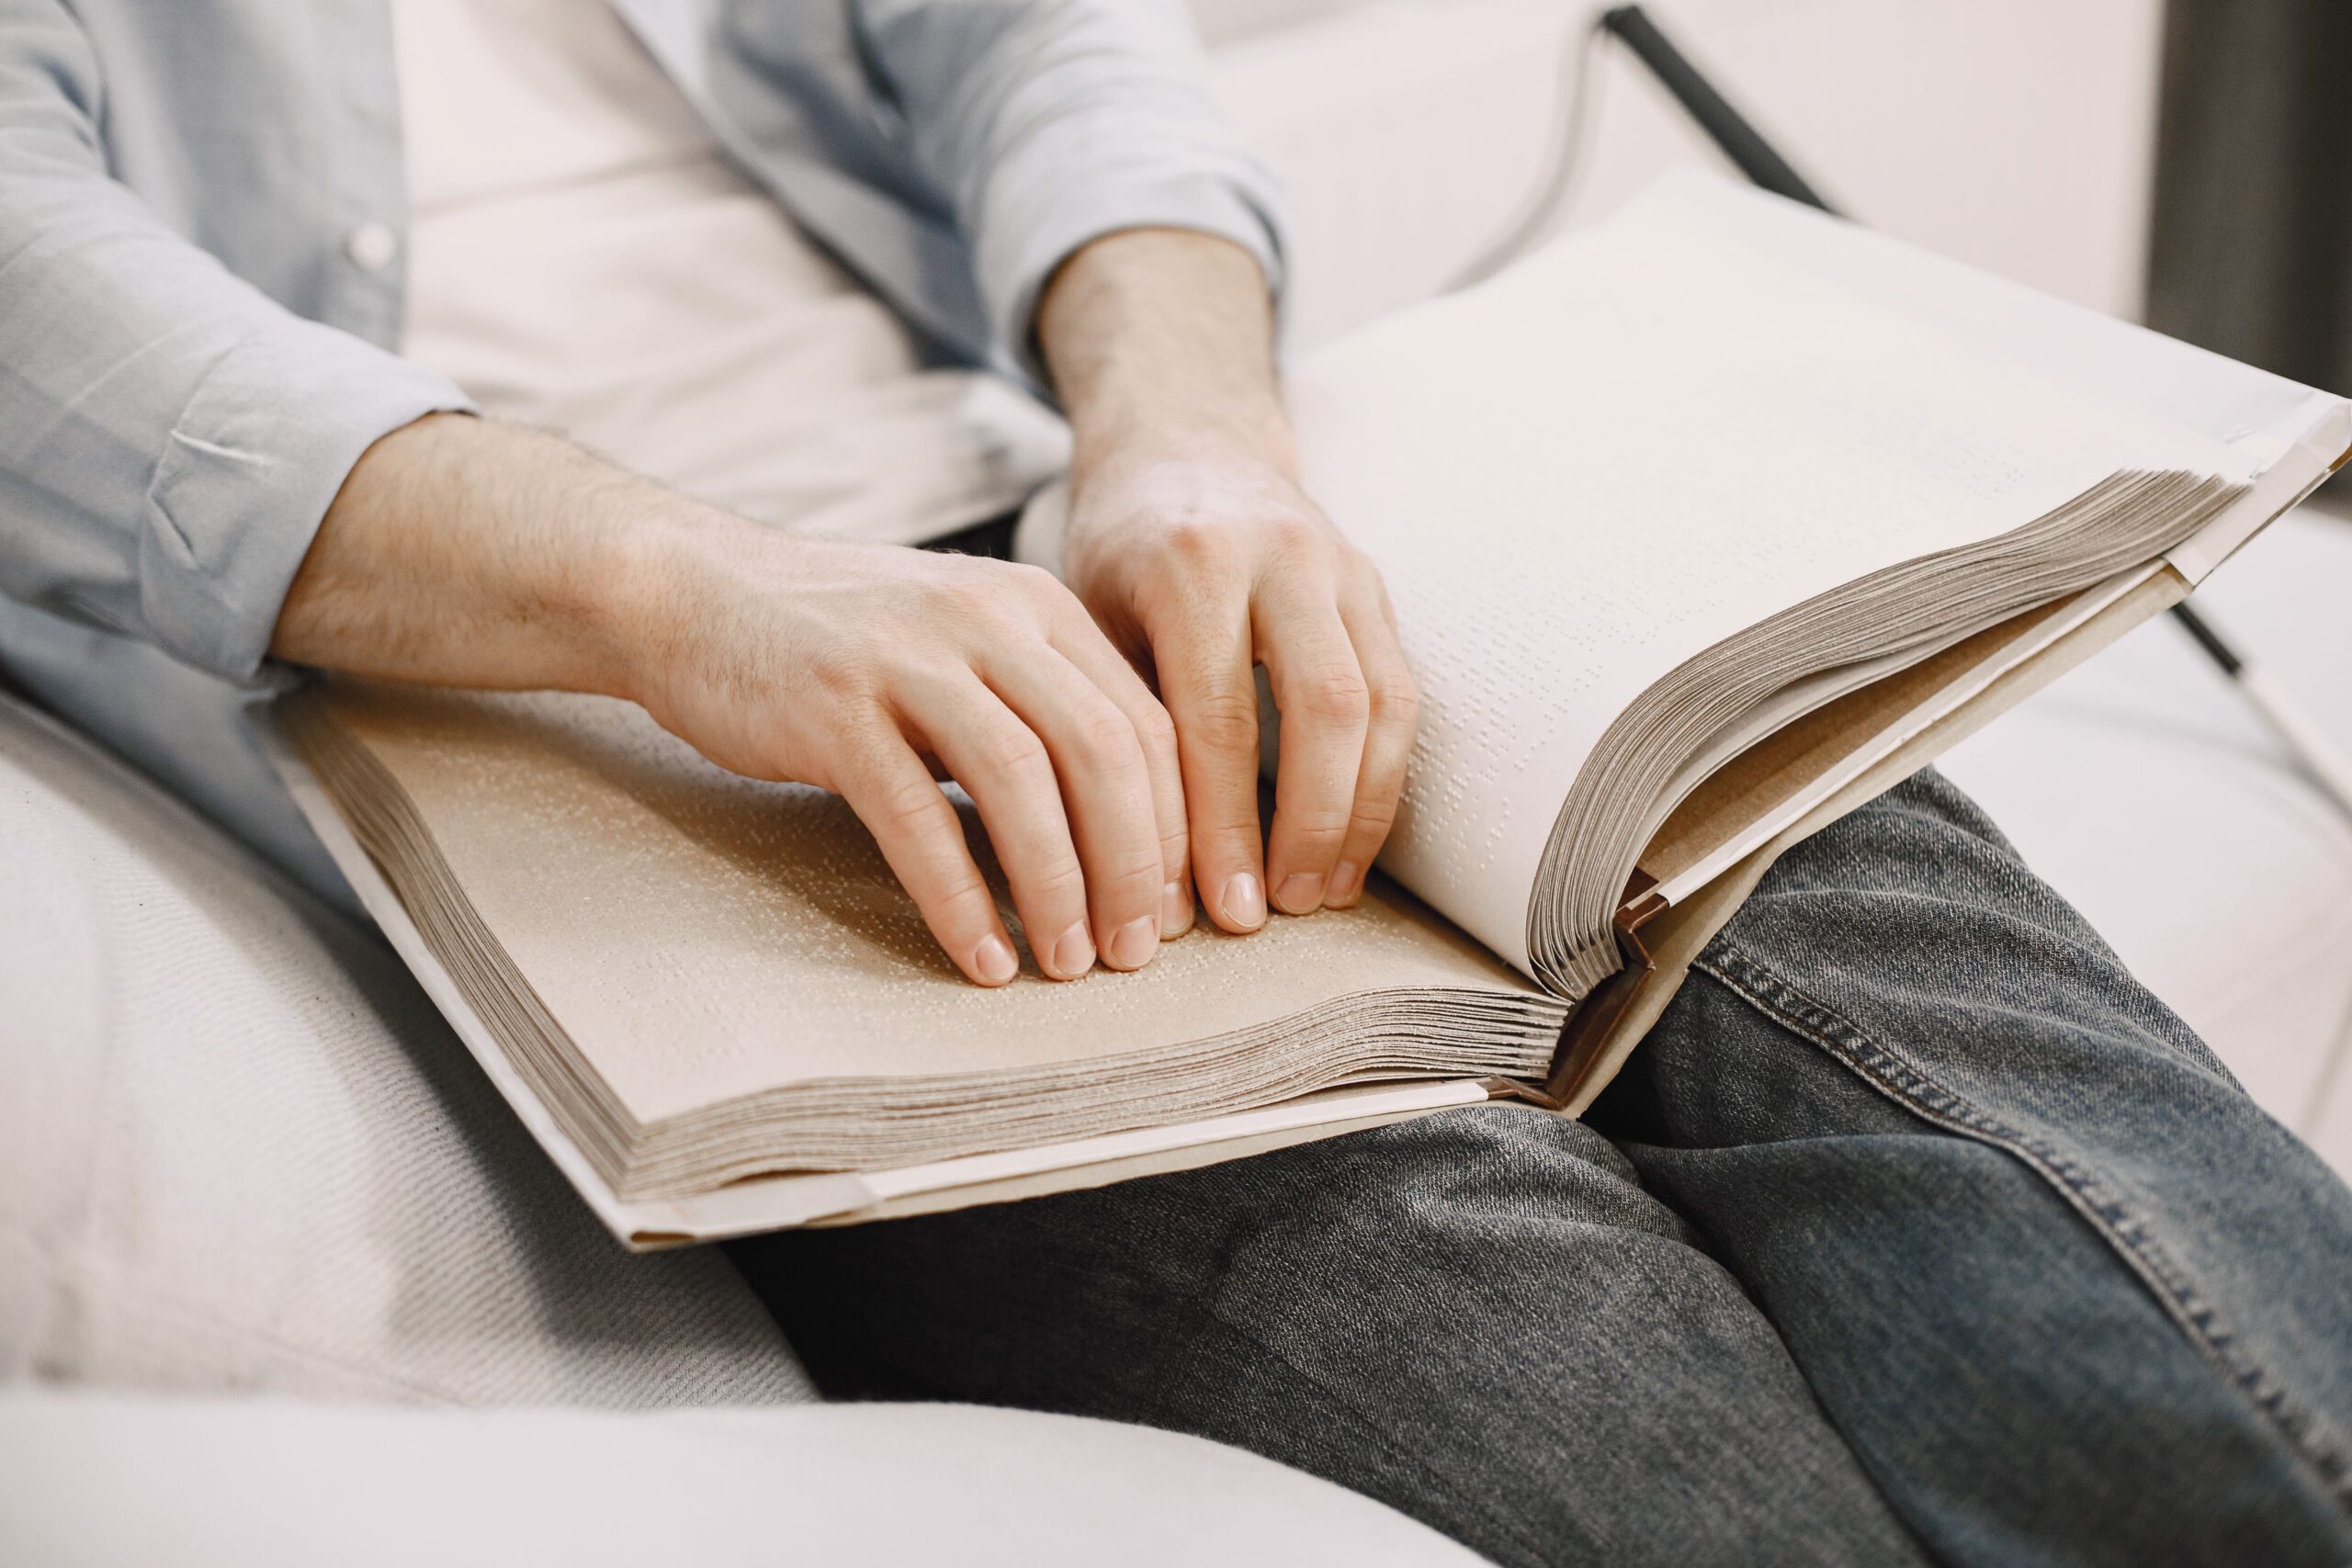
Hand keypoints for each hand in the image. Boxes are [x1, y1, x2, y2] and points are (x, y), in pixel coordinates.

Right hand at [276, 415, 1187, 986]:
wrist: (692, 590)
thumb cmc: (843, 643)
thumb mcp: (964, 647)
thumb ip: (1044, 710)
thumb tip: (1134, 836)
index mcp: (1036, 606)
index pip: (1145, 722)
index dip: (1178, 827)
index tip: (1184, 910)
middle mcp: (986, 620)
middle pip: (1104, 751)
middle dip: (1137, 866)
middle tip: (1140, 954)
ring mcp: (907, 658)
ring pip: (1023, 783)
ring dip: (1059, 888)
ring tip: (1069, 965)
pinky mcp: (834, 708)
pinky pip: (918, 817)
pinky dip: (961, 898)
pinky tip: (983, 957)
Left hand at [1061, 442, 1415, 929]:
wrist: (1187, 441)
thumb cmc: (1122, 545)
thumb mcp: (1092, 615)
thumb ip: (1125, 717)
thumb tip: (1137, 863)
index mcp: (1194, 564)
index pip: (1219, 718)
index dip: (1224, 824)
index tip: (1216, 908)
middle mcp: (1282, 557)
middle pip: (1325, 711)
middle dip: (1309, 826)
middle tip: (1280, 910)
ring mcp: (1343, 567)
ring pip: (1384, 705)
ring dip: (1361, 813)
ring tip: (1326, 893)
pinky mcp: (1377, 586)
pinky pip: (1403, 695)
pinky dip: (1384, 778)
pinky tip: (1354, 843)